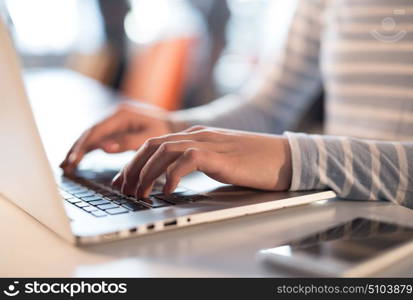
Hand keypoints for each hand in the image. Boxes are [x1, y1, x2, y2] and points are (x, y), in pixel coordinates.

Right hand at [60, 102, 180, 173]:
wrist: (175, 125)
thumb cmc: (165, 131)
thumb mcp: (149, 137)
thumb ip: (127, 142)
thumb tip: (104, 147)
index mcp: (121, 114)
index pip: (96, 131)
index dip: (83, 146)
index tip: (74, 159)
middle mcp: (115, 115)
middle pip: (90, 132)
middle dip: (76, 148)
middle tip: (64, 165)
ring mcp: (115, 121)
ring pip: (92, 135)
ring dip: (79, 149)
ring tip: (66, 165)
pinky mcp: (117, 128)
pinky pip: (99, 138)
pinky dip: (88, 148)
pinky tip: (79, 158)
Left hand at [112, 126, 291, 198]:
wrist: (282, 157)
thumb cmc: (253, 162)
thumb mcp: (217, 160)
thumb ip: (196, 162)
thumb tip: (171, 178)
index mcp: (195, 135)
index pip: (155, 144)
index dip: (134, 162)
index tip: (124, 180)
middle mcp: (197, 135)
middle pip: (152, 145)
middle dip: (133, 168)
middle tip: (125, 189)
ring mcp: (208, 142)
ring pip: (164, 151)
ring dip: (147, 173)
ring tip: (140, 193)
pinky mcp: (219, 155)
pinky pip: (187, 161)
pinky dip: (172, 175)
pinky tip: (167, 191)